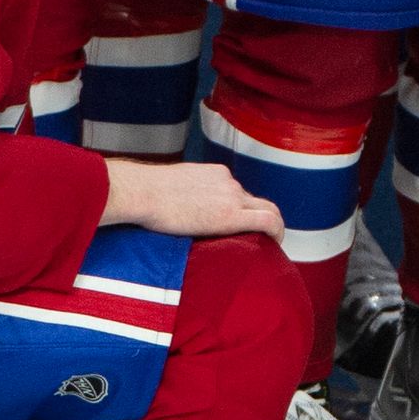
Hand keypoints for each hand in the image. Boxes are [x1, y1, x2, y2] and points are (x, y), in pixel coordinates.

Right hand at [101, 156, 284, 236]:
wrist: (141, 192)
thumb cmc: (144, 193)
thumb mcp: (170, 187)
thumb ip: (183, 195)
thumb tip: (175, 209)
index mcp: (214, 174)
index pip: (237, 192)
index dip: (244, 209)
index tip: (243, 224)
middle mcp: (227, 181)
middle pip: (255, 200)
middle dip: (262, 218)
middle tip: (264, 238)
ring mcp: (231, 195)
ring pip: (264, 209)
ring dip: (269, 227)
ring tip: (269, 245)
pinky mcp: (230, 215)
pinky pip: (267, 221)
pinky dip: (276, 230)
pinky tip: (276, 244)